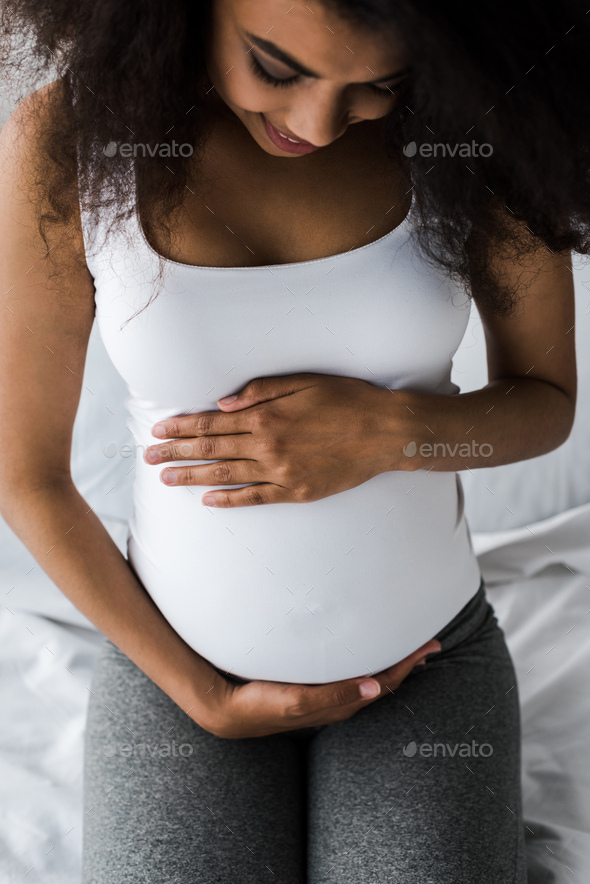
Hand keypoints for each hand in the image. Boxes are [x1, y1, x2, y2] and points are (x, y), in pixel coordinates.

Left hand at [144, 372, 409, 506]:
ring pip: (225, 475)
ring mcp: (280, 472)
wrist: (384, 432)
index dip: (182, 428)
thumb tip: (222, 403)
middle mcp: (267, 446)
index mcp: (265, 416)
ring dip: (193, 477)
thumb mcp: (303, 382)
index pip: (211, 423)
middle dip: (176, 452)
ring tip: (167, 479)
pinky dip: (230, 500)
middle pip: (211, 450)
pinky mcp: (296, 491)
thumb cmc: (346, 400)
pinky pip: (255, 498)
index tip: (159, 431)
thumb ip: (260, 392)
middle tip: (148, 457)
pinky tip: (208, 502)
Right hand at [198, 639, 441, 738]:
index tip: (427, 646)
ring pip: (366, 677)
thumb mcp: (296, 701)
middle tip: (427, 643)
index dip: (406, 665)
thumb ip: (333, 695)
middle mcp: (335, 701)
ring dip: (387, 662)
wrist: (225, 708)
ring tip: (405, 647)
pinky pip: (348, 675)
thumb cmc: (259, 704)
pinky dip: (366, 663)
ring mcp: (323, 695)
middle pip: (380, 680)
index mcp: (336, 704)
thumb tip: (375, 687)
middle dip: (405, 663)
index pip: (382, 684)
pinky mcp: (310, 687)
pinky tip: (364, 654)